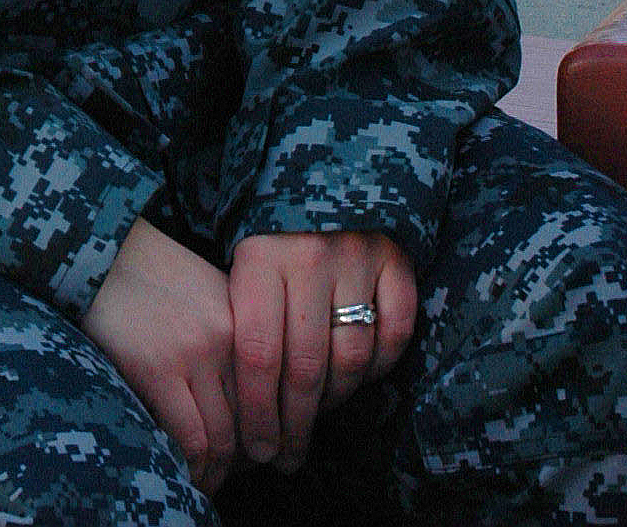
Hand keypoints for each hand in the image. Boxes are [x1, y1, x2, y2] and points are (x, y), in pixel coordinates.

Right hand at [83, 215, 238, 495]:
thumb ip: (230, 334)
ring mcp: (195, 353)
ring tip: (206, 478)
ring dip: (218, 469)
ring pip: (224, 437)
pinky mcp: (158, 369)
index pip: (271, 393)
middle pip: (253, 420)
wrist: (97, 249)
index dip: (266, 431)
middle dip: (244, 457)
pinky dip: (193, 466)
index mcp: (243, 314)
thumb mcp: (203, 289)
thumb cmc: (146, 271)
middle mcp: (228, 335)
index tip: (254, 449)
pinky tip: (185, 471)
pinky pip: (191, 439)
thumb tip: (247, 398)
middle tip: (230, 471)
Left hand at [229, 230, 417, 470]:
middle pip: (303, 367)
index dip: (256, 412)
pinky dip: (380, 366)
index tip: (256, 450)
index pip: (256, 354)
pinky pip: (394, 336)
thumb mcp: (239, 260)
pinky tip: (360, 375)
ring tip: (316, 413)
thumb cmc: (270, 230)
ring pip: (350, 358)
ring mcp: (356, 258)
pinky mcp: (396, 261)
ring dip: (334, 399)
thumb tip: (230, 405)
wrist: (319, 168)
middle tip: (286, 457)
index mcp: (258, 256)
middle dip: (293, 425)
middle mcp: (308, 257)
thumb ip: (239, 318)